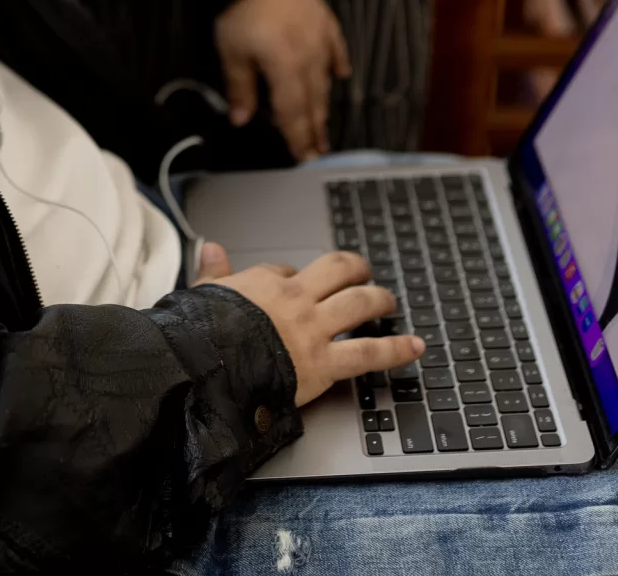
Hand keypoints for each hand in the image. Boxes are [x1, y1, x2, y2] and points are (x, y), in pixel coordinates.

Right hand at [211, 250, 422, 406]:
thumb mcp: (202, 295)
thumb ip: (213, 271)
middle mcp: (296, 300)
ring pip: (361, 303)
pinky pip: (370, 353)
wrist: (205, 370)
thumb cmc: (201, 335)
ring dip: (380, 300)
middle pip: (339, 270)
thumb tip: (211, 247)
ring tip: (389, 302)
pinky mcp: (325, 363)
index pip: (289, 270)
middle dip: (356, 269)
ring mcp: (314, 330)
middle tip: (364, 274)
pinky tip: (416, 346)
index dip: (295, 276)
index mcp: (266, 283)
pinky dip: (397, 349)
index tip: (294, 285)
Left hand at [214, 0, 350, 160]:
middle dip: (315, 129)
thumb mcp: (232, 51)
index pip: (294, 114)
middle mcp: (310, 59)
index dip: (298, 138)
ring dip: (324, 104)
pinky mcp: (323, 19)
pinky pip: (335, 48)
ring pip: (325, 80)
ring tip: (325, 124)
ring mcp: (320, 38)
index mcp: (286, 70)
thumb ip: (240, 88)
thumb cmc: (241, 8)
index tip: (305, 158)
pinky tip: (341, 75)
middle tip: (320, 151)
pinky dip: (338, 64)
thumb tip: (240, 118)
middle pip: (313, 102)